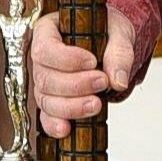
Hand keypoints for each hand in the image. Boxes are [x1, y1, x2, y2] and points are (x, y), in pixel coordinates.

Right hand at [30, 7, 136, 138]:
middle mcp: (42, 58)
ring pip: (46, 100)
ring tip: (96, 104)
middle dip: (74, 86)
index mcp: (48, 31)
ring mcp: (45, 82)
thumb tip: (118, 81)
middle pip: (46, 78)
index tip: (91, 61)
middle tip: (102, 82)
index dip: (66, 59)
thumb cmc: (106, 31)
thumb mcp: (118, 32)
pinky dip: (55, 125)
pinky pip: (46, 117)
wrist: (110, 43)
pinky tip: (67, 129)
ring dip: (71, 106)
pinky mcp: (52, 101)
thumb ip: (119, 52)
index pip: (45, 48)